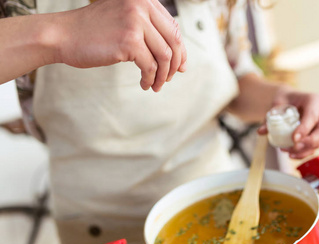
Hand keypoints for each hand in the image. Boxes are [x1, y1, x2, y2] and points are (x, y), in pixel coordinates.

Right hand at [55, 0, 186, 90]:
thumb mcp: (123, 19)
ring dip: (162, 75)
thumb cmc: (91, 30)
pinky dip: (150, 79)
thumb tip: (175, 54)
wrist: (63, 35)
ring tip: (155, 85)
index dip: (180, 49)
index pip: (173, 27)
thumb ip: (147, 28)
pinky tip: (144, 84)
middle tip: (169, 78)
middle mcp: (141, 6)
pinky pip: (150, 66)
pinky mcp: (128, 41)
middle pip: (173, 41)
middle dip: (174, 64)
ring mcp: (135, 23)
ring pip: (164, 56)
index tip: (179, 65)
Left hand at [258, 86, 318, 158]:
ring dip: (304, 150)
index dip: (305, 128)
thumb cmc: (284, 100)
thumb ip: (270, 117)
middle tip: (293, 147)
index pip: (313, 116)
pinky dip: (303, 153)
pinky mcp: (317, 136)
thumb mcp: (276, 104)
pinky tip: (291, 154)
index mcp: (314, 100)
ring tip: (287, 151)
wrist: (288, 101)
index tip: (294, 139)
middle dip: (309, 142)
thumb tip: (261, 131)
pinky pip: (313, 148)